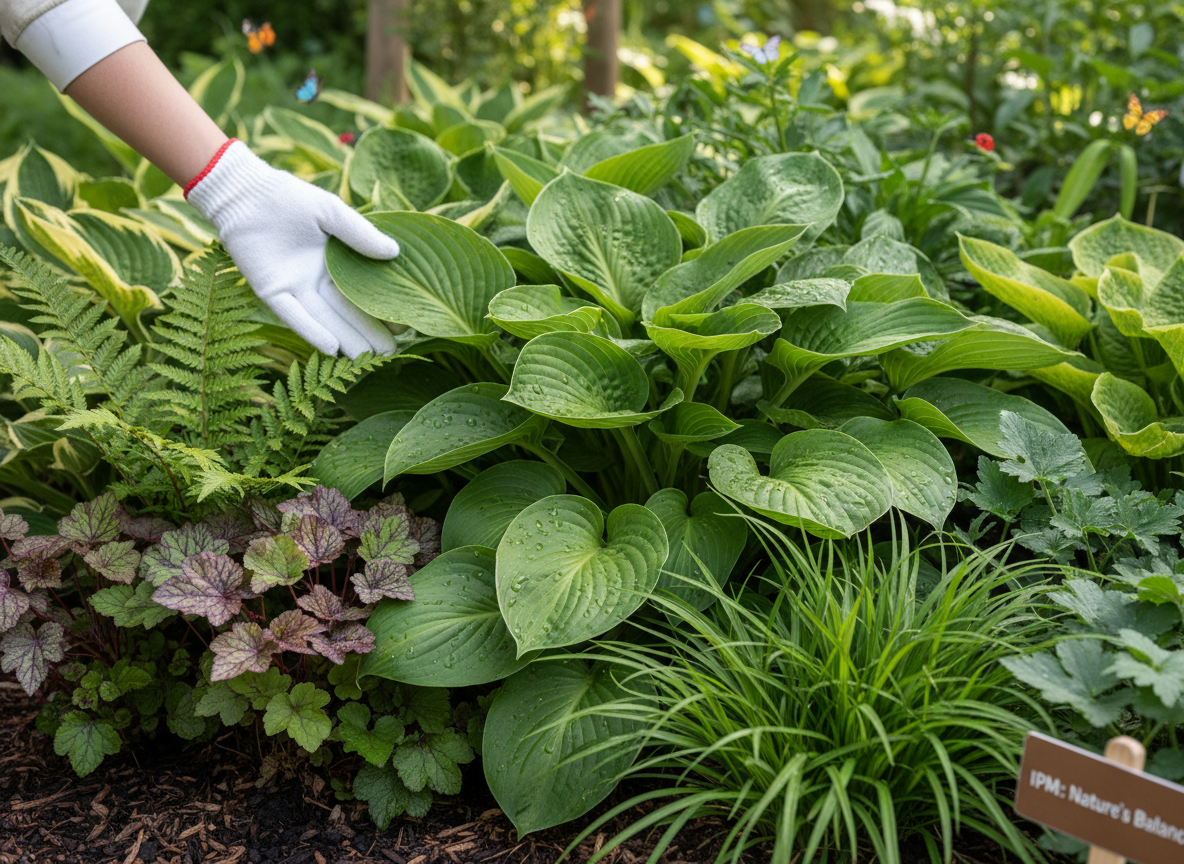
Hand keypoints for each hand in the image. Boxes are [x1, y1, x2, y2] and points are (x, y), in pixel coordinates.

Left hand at [185, 140, 398, 356]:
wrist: (246, 194)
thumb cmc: (290, 198)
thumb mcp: (331, 212)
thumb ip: (360, 233)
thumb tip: (394, 252)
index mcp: (335, 264)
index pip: (365, 292)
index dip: (383, 308)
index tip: (405, 325)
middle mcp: (317, 282)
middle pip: (348, 312)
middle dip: (369, 333)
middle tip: (391, 353)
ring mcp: (296, 289)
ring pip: (325, 320)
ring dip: (346, 340)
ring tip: (368, 358)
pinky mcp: (272, 292)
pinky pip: (294, 316)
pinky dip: (312, 331)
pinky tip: (331, 348)